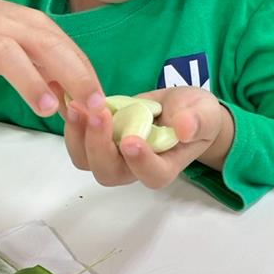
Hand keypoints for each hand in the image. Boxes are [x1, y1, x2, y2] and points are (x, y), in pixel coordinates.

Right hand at [0, 0, 104, 117]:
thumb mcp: (28, 45)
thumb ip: (56, 74)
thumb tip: (84, 107)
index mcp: (34, 26)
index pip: (68, 50)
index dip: (87, 77)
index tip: (102, 106)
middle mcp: (10, 27)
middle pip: (45, 46)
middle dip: (71, 74)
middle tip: (88, 106)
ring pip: (6, 54)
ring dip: (28, 80)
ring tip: (46, 108)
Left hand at [62, 86, 234, 189]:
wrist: (180, 108)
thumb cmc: (195, 115)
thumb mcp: (205, 113)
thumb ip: (198, 121)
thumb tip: (185, 128)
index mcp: (164, 166)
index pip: (151, 175)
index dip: (140, 162)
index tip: (132, 141)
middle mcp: (133, 166)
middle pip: (109, 172)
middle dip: (99, 146)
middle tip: (99, 115)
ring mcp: (113, 152)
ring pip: (87, 159)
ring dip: (78, 135)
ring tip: (77, 106)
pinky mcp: (100, 136)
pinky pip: (78, 138)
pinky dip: (72, 121)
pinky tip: (68, 99)